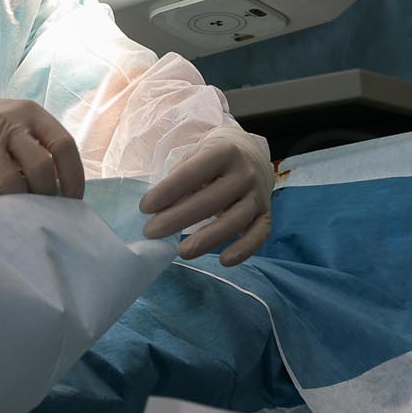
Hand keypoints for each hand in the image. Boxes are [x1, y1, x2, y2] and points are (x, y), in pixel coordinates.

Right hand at [0, 80, 84, 200]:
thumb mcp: (13, 122)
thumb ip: (37, 145)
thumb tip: (64, 186)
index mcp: (29, 113)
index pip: (64, 145)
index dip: (74, 176)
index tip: (73, 200)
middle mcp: (9, 123)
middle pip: (41, 166)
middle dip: (47, 195)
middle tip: (44, 210)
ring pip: (13, 182)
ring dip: (21, 204)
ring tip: (21, 213)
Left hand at [140, 126, 274, 265]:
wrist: (251, 153)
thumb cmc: (213, 157)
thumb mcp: (196, 154)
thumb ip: (180, 178)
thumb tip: (158, 210)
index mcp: (224, 151)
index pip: (192, 173)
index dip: (167, 191)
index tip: (145, 208)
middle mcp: (245, 173)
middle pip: (211, 200)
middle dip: (177, 218)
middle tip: (151, 232)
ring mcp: (259, 195)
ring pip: (234, 221)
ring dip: (207, 239)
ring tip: (181, 252)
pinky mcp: (267, 214)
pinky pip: (259, 236)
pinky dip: (244, 250)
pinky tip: (224, 261)